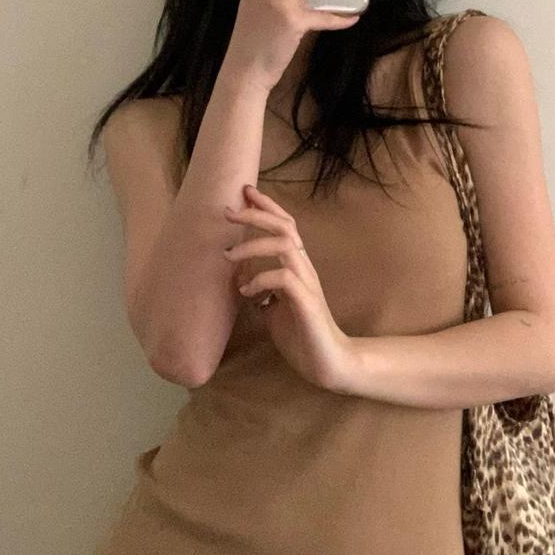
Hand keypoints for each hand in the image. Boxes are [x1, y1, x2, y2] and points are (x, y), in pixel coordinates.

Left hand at [224, 187, 352, 391]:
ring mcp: (308, 284)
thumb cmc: (300, 334)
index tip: (244, 191)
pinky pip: (283, 278)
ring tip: (228, 256)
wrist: (327, 362)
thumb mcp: (272, 307)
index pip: (285, 225)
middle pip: (285, 226)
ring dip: (252, 245)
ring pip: (285, 246)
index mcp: (297, 266)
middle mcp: (305, 268)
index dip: (266, 206)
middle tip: (228, 210)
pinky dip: (260, 279)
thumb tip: (239, 279)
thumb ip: (260, 289)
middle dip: (256, 213)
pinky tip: (246, 292)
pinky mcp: (307, 303)